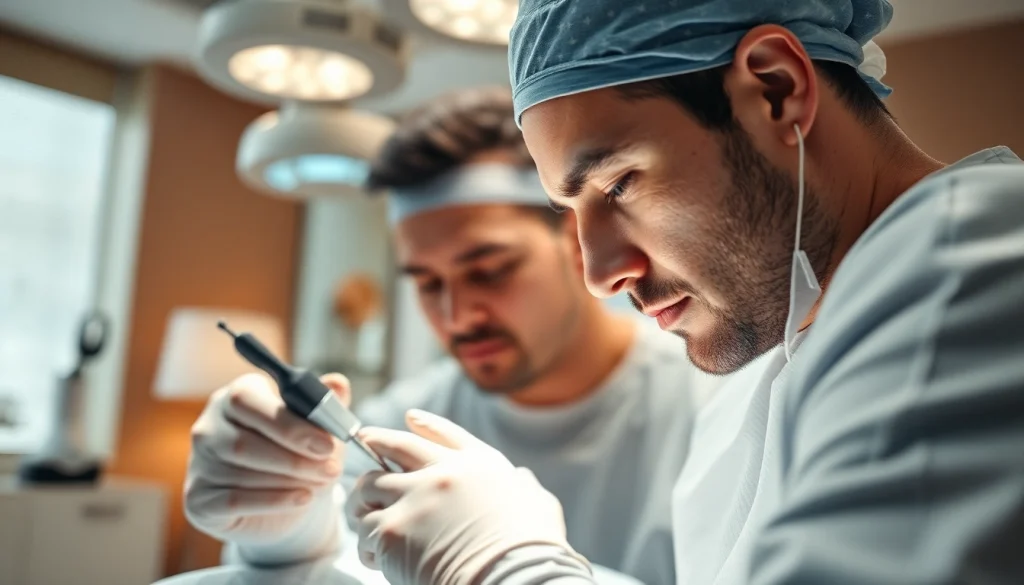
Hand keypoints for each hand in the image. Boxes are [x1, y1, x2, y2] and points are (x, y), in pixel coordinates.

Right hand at [185, 372, 350, 548]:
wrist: (285, 505)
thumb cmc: (300, 455)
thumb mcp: (319, 429)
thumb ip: (327, 405)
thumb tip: (337, 383)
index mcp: (236, 396)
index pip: (247, 398)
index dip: (288, 423)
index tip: (327, 444)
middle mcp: (209, 426)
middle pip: (243, 441)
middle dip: (294, 457)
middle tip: (332, 469)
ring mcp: (199, 463)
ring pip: (241, 472)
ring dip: (289, 479)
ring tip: (322, 483)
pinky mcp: (199, 499)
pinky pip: (235, 500)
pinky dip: (275, 500)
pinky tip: (303, 499)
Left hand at [347, 409, 579, 584]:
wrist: (515, 575)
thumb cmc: (532, 548)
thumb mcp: (539, 504)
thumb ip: (525, 487)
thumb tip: (522, 482)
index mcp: (479, 465)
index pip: (446, 434)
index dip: (425, 424)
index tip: (410, 417)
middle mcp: (443, 472)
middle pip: (396, 448)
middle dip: (376, 443)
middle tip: (365, 442)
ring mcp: (414, 497)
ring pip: (369, 486)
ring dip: (364, 501)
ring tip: (363, 515)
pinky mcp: (393, 529)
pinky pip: (364, 532)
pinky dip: (366, 545)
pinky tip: (375, 557)